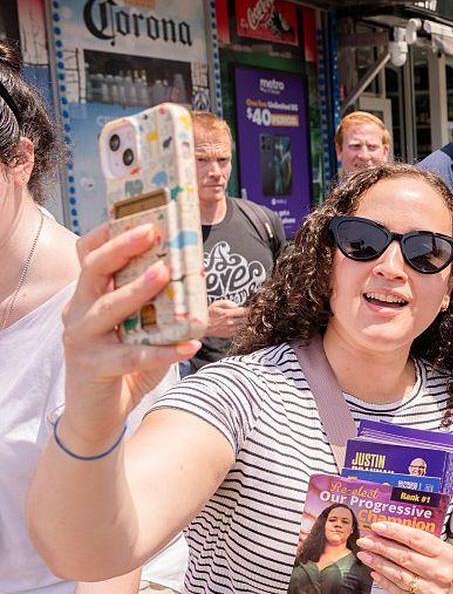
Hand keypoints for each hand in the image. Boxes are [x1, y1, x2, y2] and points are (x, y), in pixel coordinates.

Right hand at [60, 224, 199, 454]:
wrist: (97, 413)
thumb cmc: (123, 360)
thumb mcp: (139, 325)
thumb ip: (158, 302)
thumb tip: (197, 274)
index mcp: (88, 294)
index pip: (87, 254)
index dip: (107, 233)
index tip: (136, 216)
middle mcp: (78, 311)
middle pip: (93, 270)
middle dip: (122, 248)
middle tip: (152, 232)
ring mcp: (82, 339)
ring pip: (107, 308)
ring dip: (137, 289)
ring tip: (165, 274)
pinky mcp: (94, 367)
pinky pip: (132, 355)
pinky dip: (164, 351)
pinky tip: (190, 346)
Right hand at [206, 300, 247, 337]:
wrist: (201, 327)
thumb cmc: (208, 313)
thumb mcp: (216, 304)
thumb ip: (228, 303)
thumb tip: (237, 305)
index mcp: (227, 314)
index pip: (244, 311)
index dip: (249, 309)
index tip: (250, 307)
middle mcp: (230, 323)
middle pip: (245, 318)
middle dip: (247, 315)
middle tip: (245, 312)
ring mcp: (230, 330)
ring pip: (243, 325)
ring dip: (243, 321)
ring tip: (239, 317)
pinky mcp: (228, 334)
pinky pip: (238, 330)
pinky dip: (238, 326)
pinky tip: (235, 323)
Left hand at [356, 522, 452, 593]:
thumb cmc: (451, 567)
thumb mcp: (443, 550)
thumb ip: (421, 543)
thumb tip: (392, 534)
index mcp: (444, 553)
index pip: (415, 538)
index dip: (394, 531)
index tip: (378, 526)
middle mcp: (438, 570)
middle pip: (404, 556)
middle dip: (381, 546)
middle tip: (366, 540)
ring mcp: (430, 588)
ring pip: (399, 574)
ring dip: (379, 563)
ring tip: (365, 554)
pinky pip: (399, 590)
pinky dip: (385, 581)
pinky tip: (375, 572)